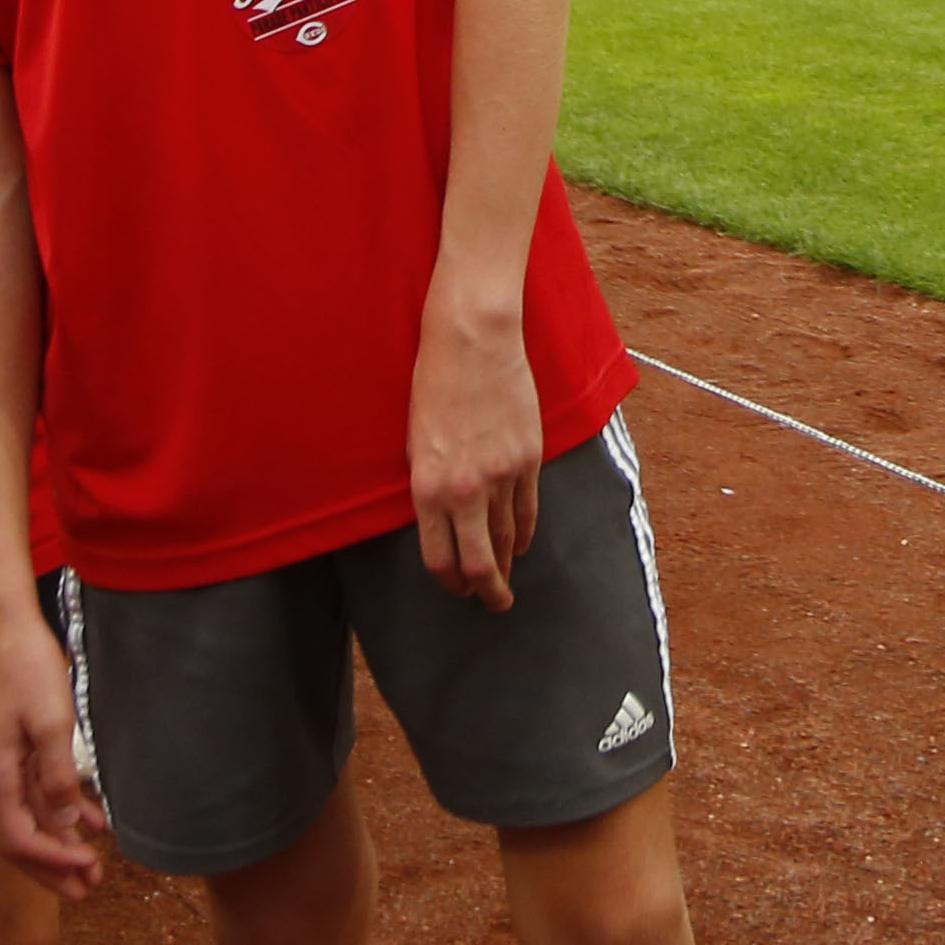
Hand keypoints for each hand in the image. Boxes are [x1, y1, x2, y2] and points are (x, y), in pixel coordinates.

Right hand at [0, 607, 109, 897]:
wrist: (0, 626)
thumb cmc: (25, 667)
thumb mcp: (52, 722)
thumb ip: (58, 777)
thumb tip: (69, 825)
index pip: (19, 841)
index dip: (54, 861)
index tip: (89, 871)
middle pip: (14, 842)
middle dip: (51, 868)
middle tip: (88, 889)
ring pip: (21, 821)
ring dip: (55, 845)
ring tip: (91, 866)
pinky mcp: (1, 752)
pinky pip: (26, 795)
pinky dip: (54, 813)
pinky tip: (88, 821)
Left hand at [408, 264, 545, 607]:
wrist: (471, 340)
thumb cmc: (433, 384)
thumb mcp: (415, 441)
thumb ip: (430, 485)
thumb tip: (444, 520)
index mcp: (428, 486)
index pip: (440, 558)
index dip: (450, 582)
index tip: (456, 590)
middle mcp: (465, 488)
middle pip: (480, 561)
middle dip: (487, 591)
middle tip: (493, 605)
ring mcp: (501, 474)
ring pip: (508, 538)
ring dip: (507, 564)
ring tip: (507, 581)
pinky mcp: (528, 457)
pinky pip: (529, 508)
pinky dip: (526, 531)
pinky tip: (523, 544)